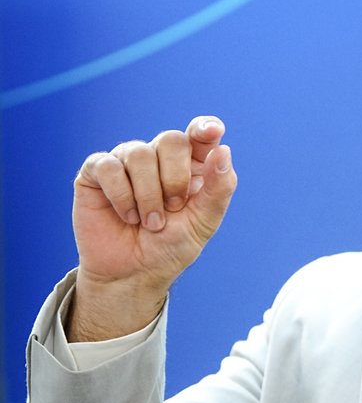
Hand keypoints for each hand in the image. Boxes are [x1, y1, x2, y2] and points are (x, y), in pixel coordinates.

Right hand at [69, 116, 236, 339]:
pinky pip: (108, 166)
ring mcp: (126, 162)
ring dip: (148, 194)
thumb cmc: (170, 247)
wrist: (133, 274)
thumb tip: (223, 150)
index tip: (211, 132)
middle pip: (171, 139)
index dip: (204, 128)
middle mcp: (158, 157)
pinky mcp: (97, 172)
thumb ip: (218, 188)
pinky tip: (126, 216)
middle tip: (173, 209)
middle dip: (175, 179)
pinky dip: (121, 194)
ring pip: (139, 153)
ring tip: (150, 222)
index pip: (199, 134)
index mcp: (190, 165)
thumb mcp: (203, 222)